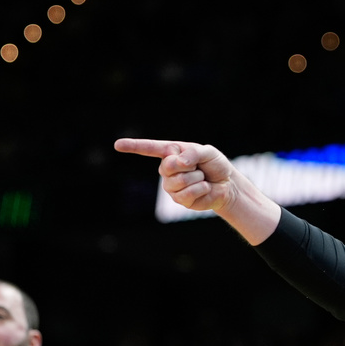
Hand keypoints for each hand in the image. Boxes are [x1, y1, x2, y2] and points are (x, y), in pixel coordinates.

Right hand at [114, 138, 236, 212]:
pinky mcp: (179, 200)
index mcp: (171, 153)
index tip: (117, 145)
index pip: (150, 149)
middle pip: (169, 166)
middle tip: (198, 167)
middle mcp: (167, 170)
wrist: (227, 184)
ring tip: (201, 178)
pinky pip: (187, 194)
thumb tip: (177, 163)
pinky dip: (200, 189)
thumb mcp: (208, 152)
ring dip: (197, 178)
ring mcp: (171, 186)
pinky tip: (204, 188)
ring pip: (179, 181)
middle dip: (189, 166)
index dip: (134, 147)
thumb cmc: (215, 165)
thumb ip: (193, 153)